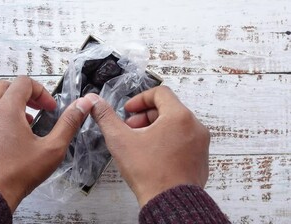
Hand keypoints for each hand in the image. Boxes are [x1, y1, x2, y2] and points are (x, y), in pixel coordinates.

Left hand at [0, 76, 97, 211]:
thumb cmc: (18, 173)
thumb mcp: (51, 148)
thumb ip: (69, 123)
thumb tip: (83, 105)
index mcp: (6, 109)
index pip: (23, 82)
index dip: (41, 92)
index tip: (50, 108)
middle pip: (5, 86)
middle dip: (25, 93)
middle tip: (38, 107)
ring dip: (12, 103)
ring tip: (28, 121)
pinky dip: (1, 115)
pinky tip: (14, 135)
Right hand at [90, 86, 209, 206]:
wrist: (169, 202)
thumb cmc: (150, 173)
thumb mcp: (120, 140)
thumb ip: (106, 117)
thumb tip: (96, 103)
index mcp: (179, 116)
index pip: (160, 93)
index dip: (140, 99)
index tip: (129, 110)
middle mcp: (195, 127)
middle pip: (168, 109)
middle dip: (145, 116)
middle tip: (131, 129)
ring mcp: (200, 144)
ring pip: (176, 126)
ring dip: (156, 129)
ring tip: (140, 144)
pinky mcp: (200, 159)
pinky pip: (183, 141)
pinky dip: (168, 142)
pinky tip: (153, 156)